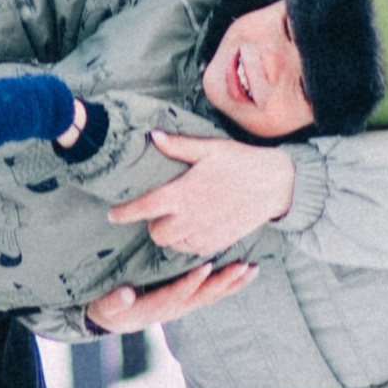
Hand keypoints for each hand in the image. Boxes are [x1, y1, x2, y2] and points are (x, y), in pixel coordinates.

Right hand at [83, 260, 257, 333]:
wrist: (116, 320)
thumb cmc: (110, 308)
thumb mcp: (106, 306)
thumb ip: (113, 301)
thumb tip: (124, 294)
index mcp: (155, 308)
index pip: (176, 294)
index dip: (190, 282)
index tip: (205, 266)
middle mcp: (174, 309)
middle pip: (203, 297)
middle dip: (223, 282)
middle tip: (243, 266)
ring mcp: (184, 306)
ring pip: (212, 296)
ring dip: (233, 284)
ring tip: (253, 270)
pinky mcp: (188, 302)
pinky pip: (212, 295)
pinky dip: (230, 285)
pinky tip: (244, 274)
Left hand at [105, 129, 296, 259]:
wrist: (275, 184)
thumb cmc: (241, 162)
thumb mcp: (209, 148)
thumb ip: (178, 146)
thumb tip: (152, 136)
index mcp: (184, 193)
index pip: (143, 208)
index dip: (123, 213)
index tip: (112, 215)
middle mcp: (191, 217)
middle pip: (157, 234)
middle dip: (152, 225)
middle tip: (157, 213)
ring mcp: (206, 233)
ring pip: (174, 246)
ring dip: (171, 235)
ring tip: (177, 220)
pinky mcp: (220, 242)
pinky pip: (194, 250)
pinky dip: (189, 243)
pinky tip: (195, 228)